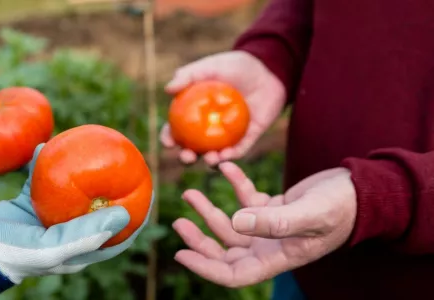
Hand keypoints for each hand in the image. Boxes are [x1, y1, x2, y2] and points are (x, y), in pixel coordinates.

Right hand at [0, 144, 153, 283]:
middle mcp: (69, 232)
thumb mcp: (52, 249)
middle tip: (123, 159)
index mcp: (81, 248)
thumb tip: (126, 214)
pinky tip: (46, 145)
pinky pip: (42, 179)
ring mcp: (49, 217)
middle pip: (98, 206)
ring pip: (72, 188)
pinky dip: (44, 163)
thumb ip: (87, 234)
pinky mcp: (29, 203)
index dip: (138, 214)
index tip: (150, 190)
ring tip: (87, 145)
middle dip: (112, 184)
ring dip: (79, 169)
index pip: (118, 233)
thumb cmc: (14, 254)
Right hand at [160, 51, 285, 165]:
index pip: (176, 129)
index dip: (169, 137)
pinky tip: (227, 155)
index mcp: (194, 112)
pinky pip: (238, 151)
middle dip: (186, 157)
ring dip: (209, 161)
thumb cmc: (236, 66)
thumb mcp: (210, 66)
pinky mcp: (247, 138)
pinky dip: (232, 156)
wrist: (268, 70)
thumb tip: (167, 89)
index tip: (168, 142)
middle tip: (187, 157)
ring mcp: (227, 135)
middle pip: (192, 148)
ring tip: (210, 158)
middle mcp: (208, 127)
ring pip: (214, 155)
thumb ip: (188, 75)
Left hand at [173, 162, 355, 287]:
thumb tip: (236, 222)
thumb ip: (274, 221)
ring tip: (190, 193)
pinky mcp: (274, 207)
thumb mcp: (309, 214)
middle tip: (178, 221)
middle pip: (225, 251)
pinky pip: (247, 199)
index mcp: (277, 257)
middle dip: (200, 239)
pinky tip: (225, 168)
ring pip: (232, 224)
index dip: (205, 268)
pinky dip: (235, 185)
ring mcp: (271, 227)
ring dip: (210, 210)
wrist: (362, 190)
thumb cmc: (342, 207)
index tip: (180, 254)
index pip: (233, 274)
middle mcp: (270, 246)